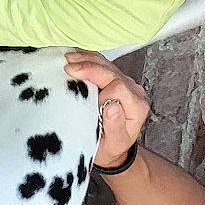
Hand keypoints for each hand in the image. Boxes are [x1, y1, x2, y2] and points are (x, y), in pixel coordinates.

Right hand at [66, 51, 150, 169]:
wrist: (111, 147)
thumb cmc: (110, 147)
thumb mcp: (113, 144)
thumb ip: (115, 127)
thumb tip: (112, 106)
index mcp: (136, 107)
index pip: (118, 88)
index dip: (100, 92)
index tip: (83, 100)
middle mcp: (133, 91)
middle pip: (112, 71)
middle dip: (90, 68)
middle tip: (68, 67)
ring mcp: (124, 83)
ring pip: (107, 64)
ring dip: (86, 60)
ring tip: (68, 59)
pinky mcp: (113, 78)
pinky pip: (101, 64)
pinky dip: (87, 59)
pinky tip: (74, 57)